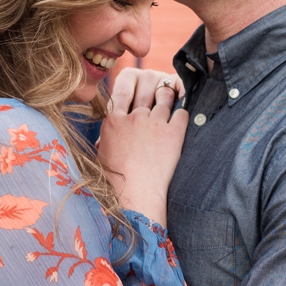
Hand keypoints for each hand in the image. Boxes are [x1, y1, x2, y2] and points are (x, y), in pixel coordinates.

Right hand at [99, 68, 188, 223]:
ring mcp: (155, 124)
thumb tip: (104, 140)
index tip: (137, 91)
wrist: (134, 197)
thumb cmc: (114, 183)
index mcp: (113, 121)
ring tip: (173, 95)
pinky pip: (182, 113)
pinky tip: (183, 115)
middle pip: (145, 92)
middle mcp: (134, 118)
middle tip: (159, 87)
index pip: (123, 92)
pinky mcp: (174, 134)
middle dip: (152, 88)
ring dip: (169, 95)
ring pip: (165, 98)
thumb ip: (106, 139)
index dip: (131, 88)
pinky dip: (183, 112)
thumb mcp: (102, 156)